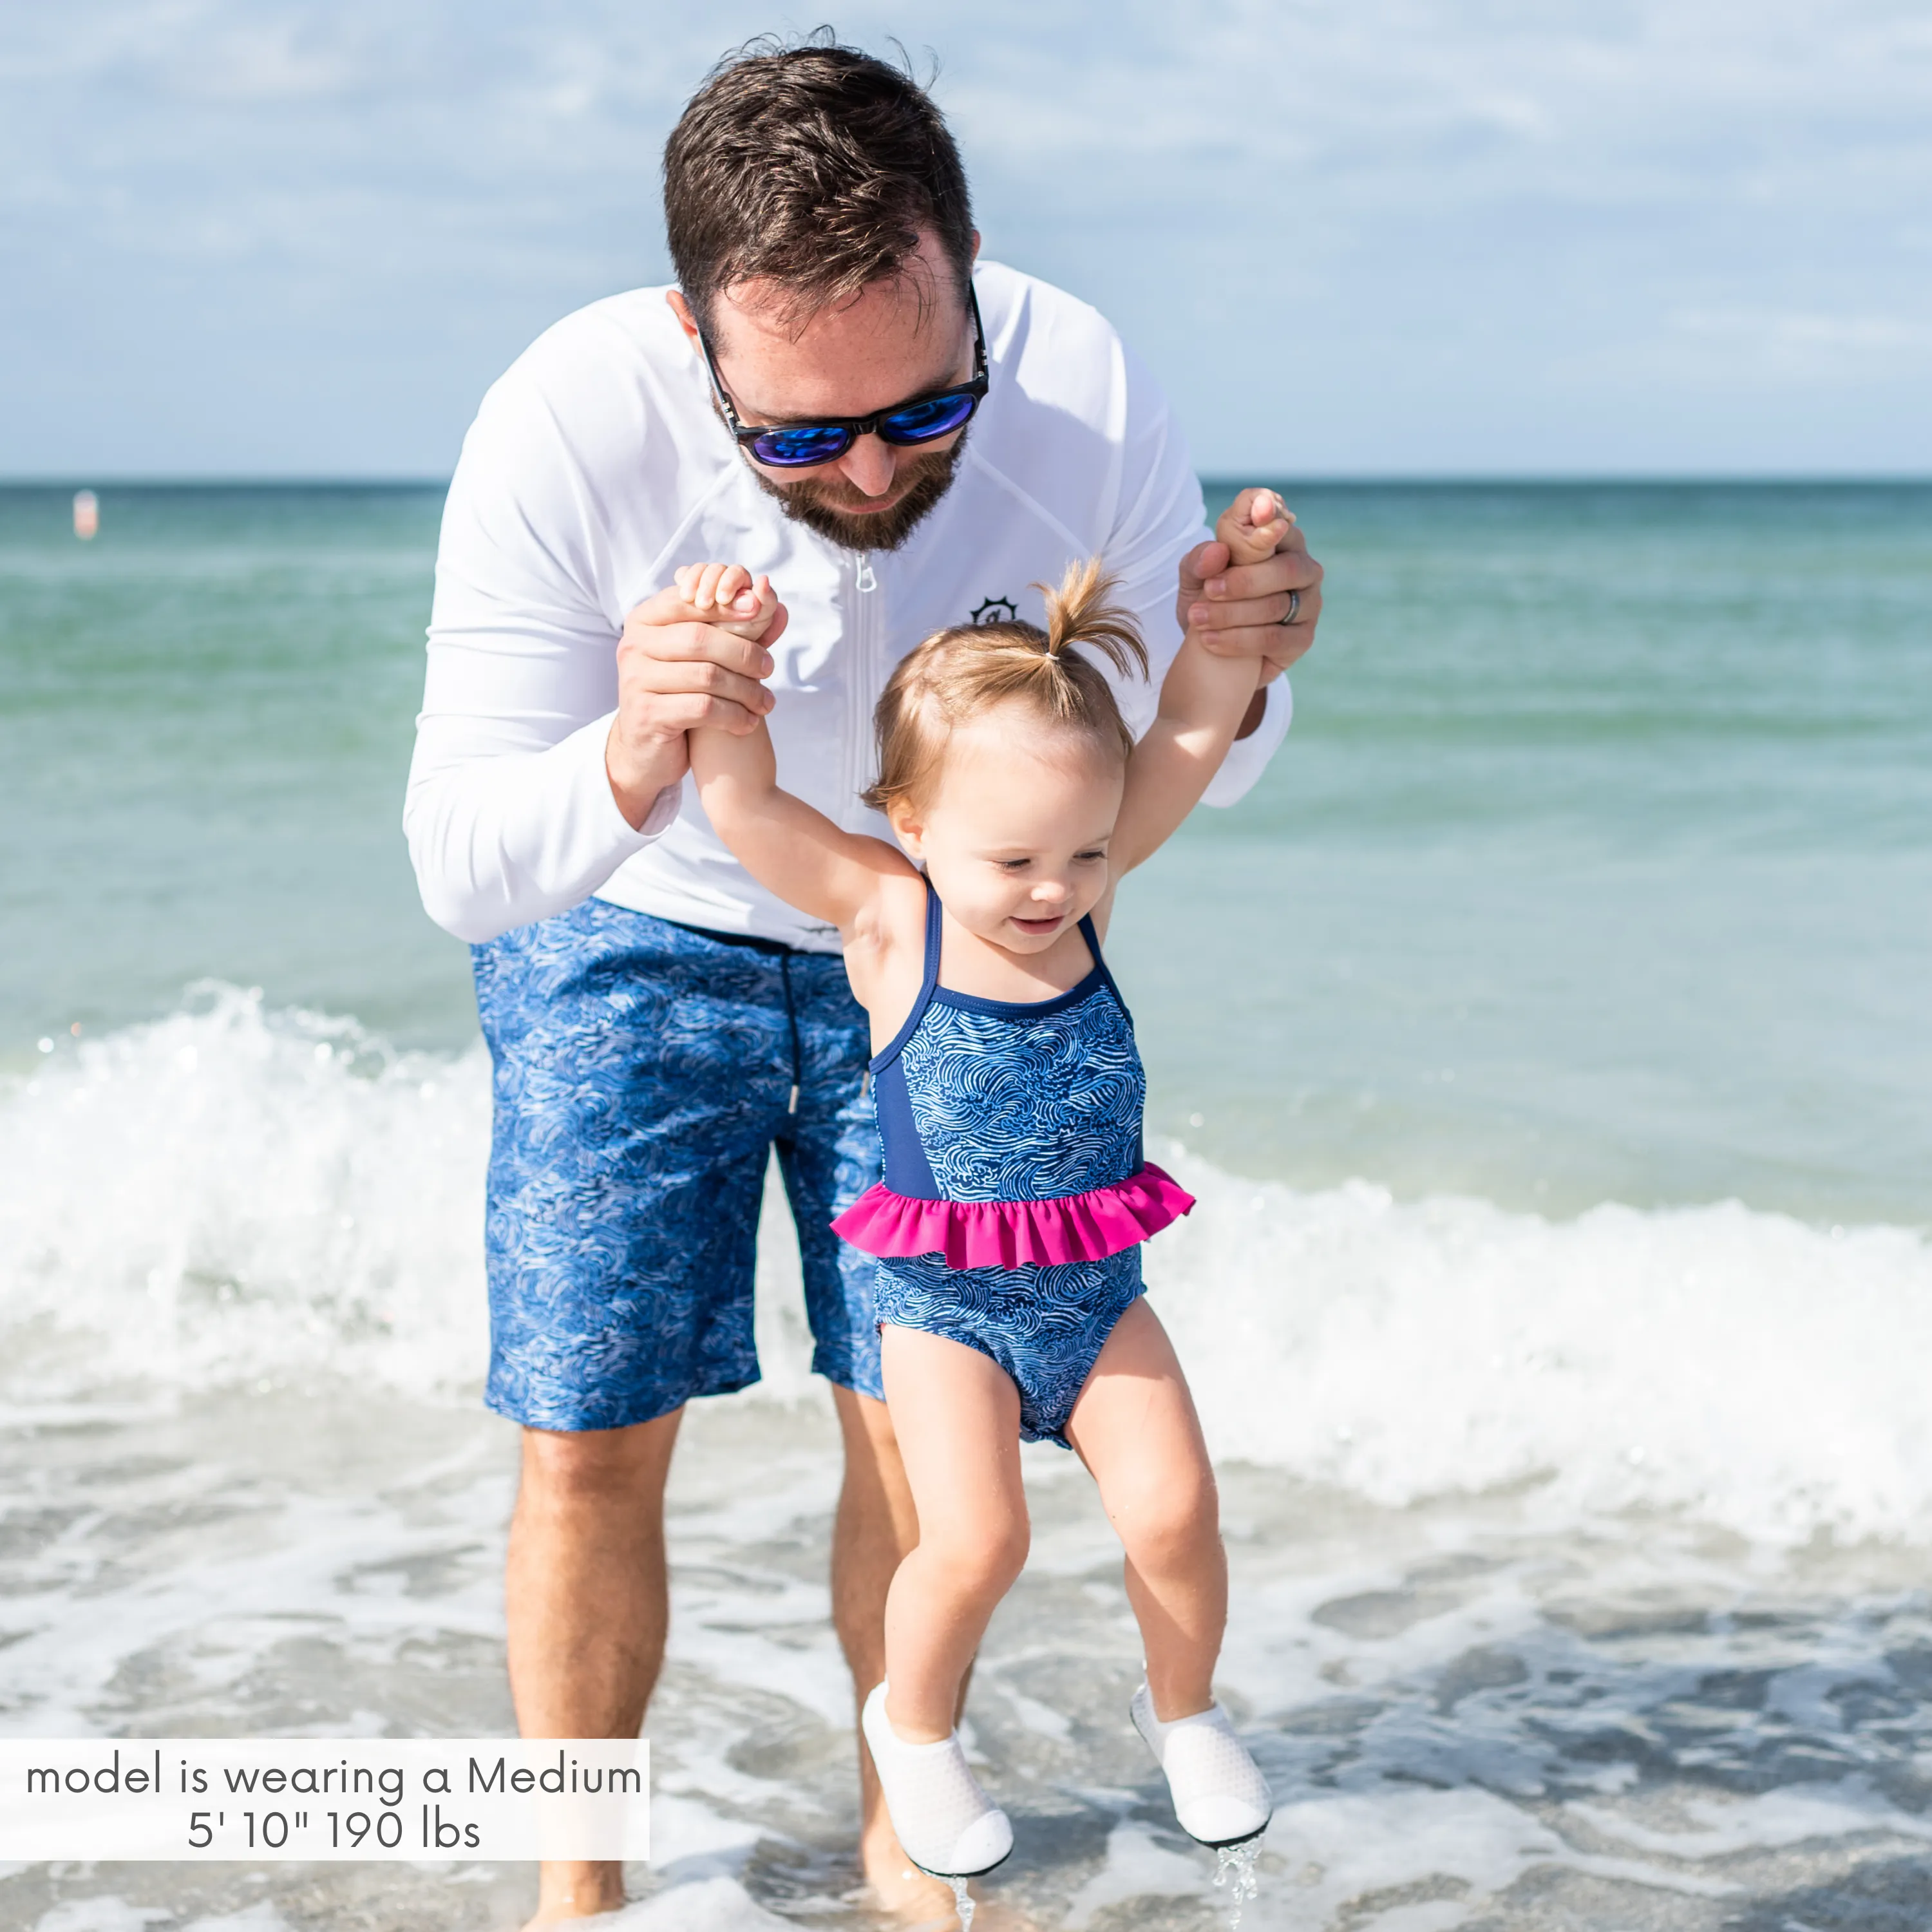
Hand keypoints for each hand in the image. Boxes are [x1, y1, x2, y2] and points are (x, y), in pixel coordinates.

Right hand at [605, 565, 788, 827]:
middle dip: (743, 652)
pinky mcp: (646, 714)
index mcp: (643, 621)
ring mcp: (635, 680)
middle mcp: (633, 645)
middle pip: (699, 638)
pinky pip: (703, 707)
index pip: (687, 600)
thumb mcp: (701, 658)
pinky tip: (749, 722)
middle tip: (769, 668)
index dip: (726, 604)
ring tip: (766, 701)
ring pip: (706, 675)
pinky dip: (734, 715)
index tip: (760, 611)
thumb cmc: (680, 694)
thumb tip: (777, 604)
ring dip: (746, 690)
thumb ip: (734, 630)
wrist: (647, 749)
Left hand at [1176, 489, 1322, 684]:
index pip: (1279, 520)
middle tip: (1210, 589)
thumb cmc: (1210, 599)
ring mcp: (1308, 604)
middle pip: (1287, 568)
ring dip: (1232, 613)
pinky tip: (1209, 640)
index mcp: (1282, 540)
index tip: (1259, 509)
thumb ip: (1199, 558)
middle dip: (1244, 581)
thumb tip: (1217, 552)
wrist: (1211, 647)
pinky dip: (1238, 640)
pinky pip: (1274, 639)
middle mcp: (1303, 568)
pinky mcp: (1302, 638)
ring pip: (1277, 605)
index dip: (1270, 515)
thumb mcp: (1195, 577)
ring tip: (1197, 617)